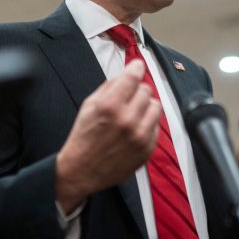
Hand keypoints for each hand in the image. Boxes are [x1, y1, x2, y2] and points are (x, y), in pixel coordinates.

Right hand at [55, 60, 161, 212]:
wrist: (81, 170)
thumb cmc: (84, 137)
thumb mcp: (89, 105)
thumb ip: (110, 86)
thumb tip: (130, 71)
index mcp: (110, 105)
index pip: (133, 76)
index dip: (136, 68)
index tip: (136, 68)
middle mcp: (127, 120)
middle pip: (146, 90)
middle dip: (136, 91)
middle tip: (126, 100)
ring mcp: (140, 136)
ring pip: (156, 106)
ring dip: (146, 107)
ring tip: (132, 114)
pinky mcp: (147, 149)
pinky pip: (156, 126)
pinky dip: (147, 124)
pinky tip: (133, 130)